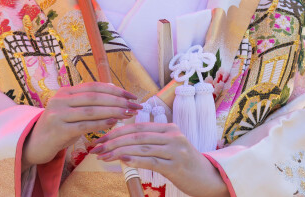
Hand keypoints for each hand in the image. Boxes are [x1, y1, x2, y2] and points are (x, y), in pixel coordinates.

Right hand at [21, 83, 140, 168]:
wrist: (33, 145)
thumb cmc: (59, 127)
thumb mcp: (72, 111)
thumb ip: (89, 103)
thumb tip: (116, 93)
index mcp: (65, 91)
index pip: (94, 86)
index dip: (114, 89)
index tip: (131, 95)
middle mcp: (60, 99)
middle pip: (94, 97)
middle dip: (118, 100)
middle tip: (135, 104)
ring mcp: (57, 114)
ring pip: (91, 110)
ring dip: (113, 111)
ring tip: (128, 113)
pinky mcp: (58, 130)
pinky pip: (84, 125)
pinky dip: (100, 123)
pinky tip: (113, 122)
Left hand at [92, 122, 229, 196]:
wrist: (208, 178)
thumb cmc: (184, 164)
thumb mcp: (169, 148)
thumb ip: (151, 143)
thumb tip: (122, 144)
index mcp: (169, 128)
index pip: (137, 126)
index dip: (116, 131)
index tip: (100, 139)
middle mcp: (172, 135)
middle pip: (137, 135)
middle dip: (113, 141)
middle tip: (96, 148)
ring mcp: (175, 149)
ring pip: (141, 146)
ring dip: (118, 151)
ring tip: (103, 156)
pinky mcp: (175, 165)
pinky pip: (151, 160)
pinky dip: (135, 159)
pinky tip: (122, 160)